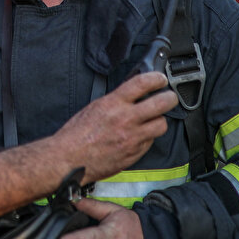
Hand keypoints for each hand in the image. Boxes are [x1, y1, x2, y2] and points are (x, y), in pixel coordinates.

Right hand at [55, 72, 175, 182]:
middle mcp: (125, 119)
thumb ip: (116, 100)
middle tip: (169, 97)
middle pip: (161, 104)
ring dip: (159, 120)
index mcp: (113, 104)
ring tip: (154, 119)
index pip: (142, 83)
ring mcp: (132, 138)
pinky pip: (150, 142)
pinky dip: (147, 138)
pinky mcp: (134, 154)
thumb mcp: (94, 107)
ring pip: (161, 125)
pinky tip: (139, 136)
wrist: (69, 160)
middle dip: (169, 98)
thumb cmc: (76, 135)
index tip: (160, 79)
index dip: (156, 78)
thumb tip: (132, 93)